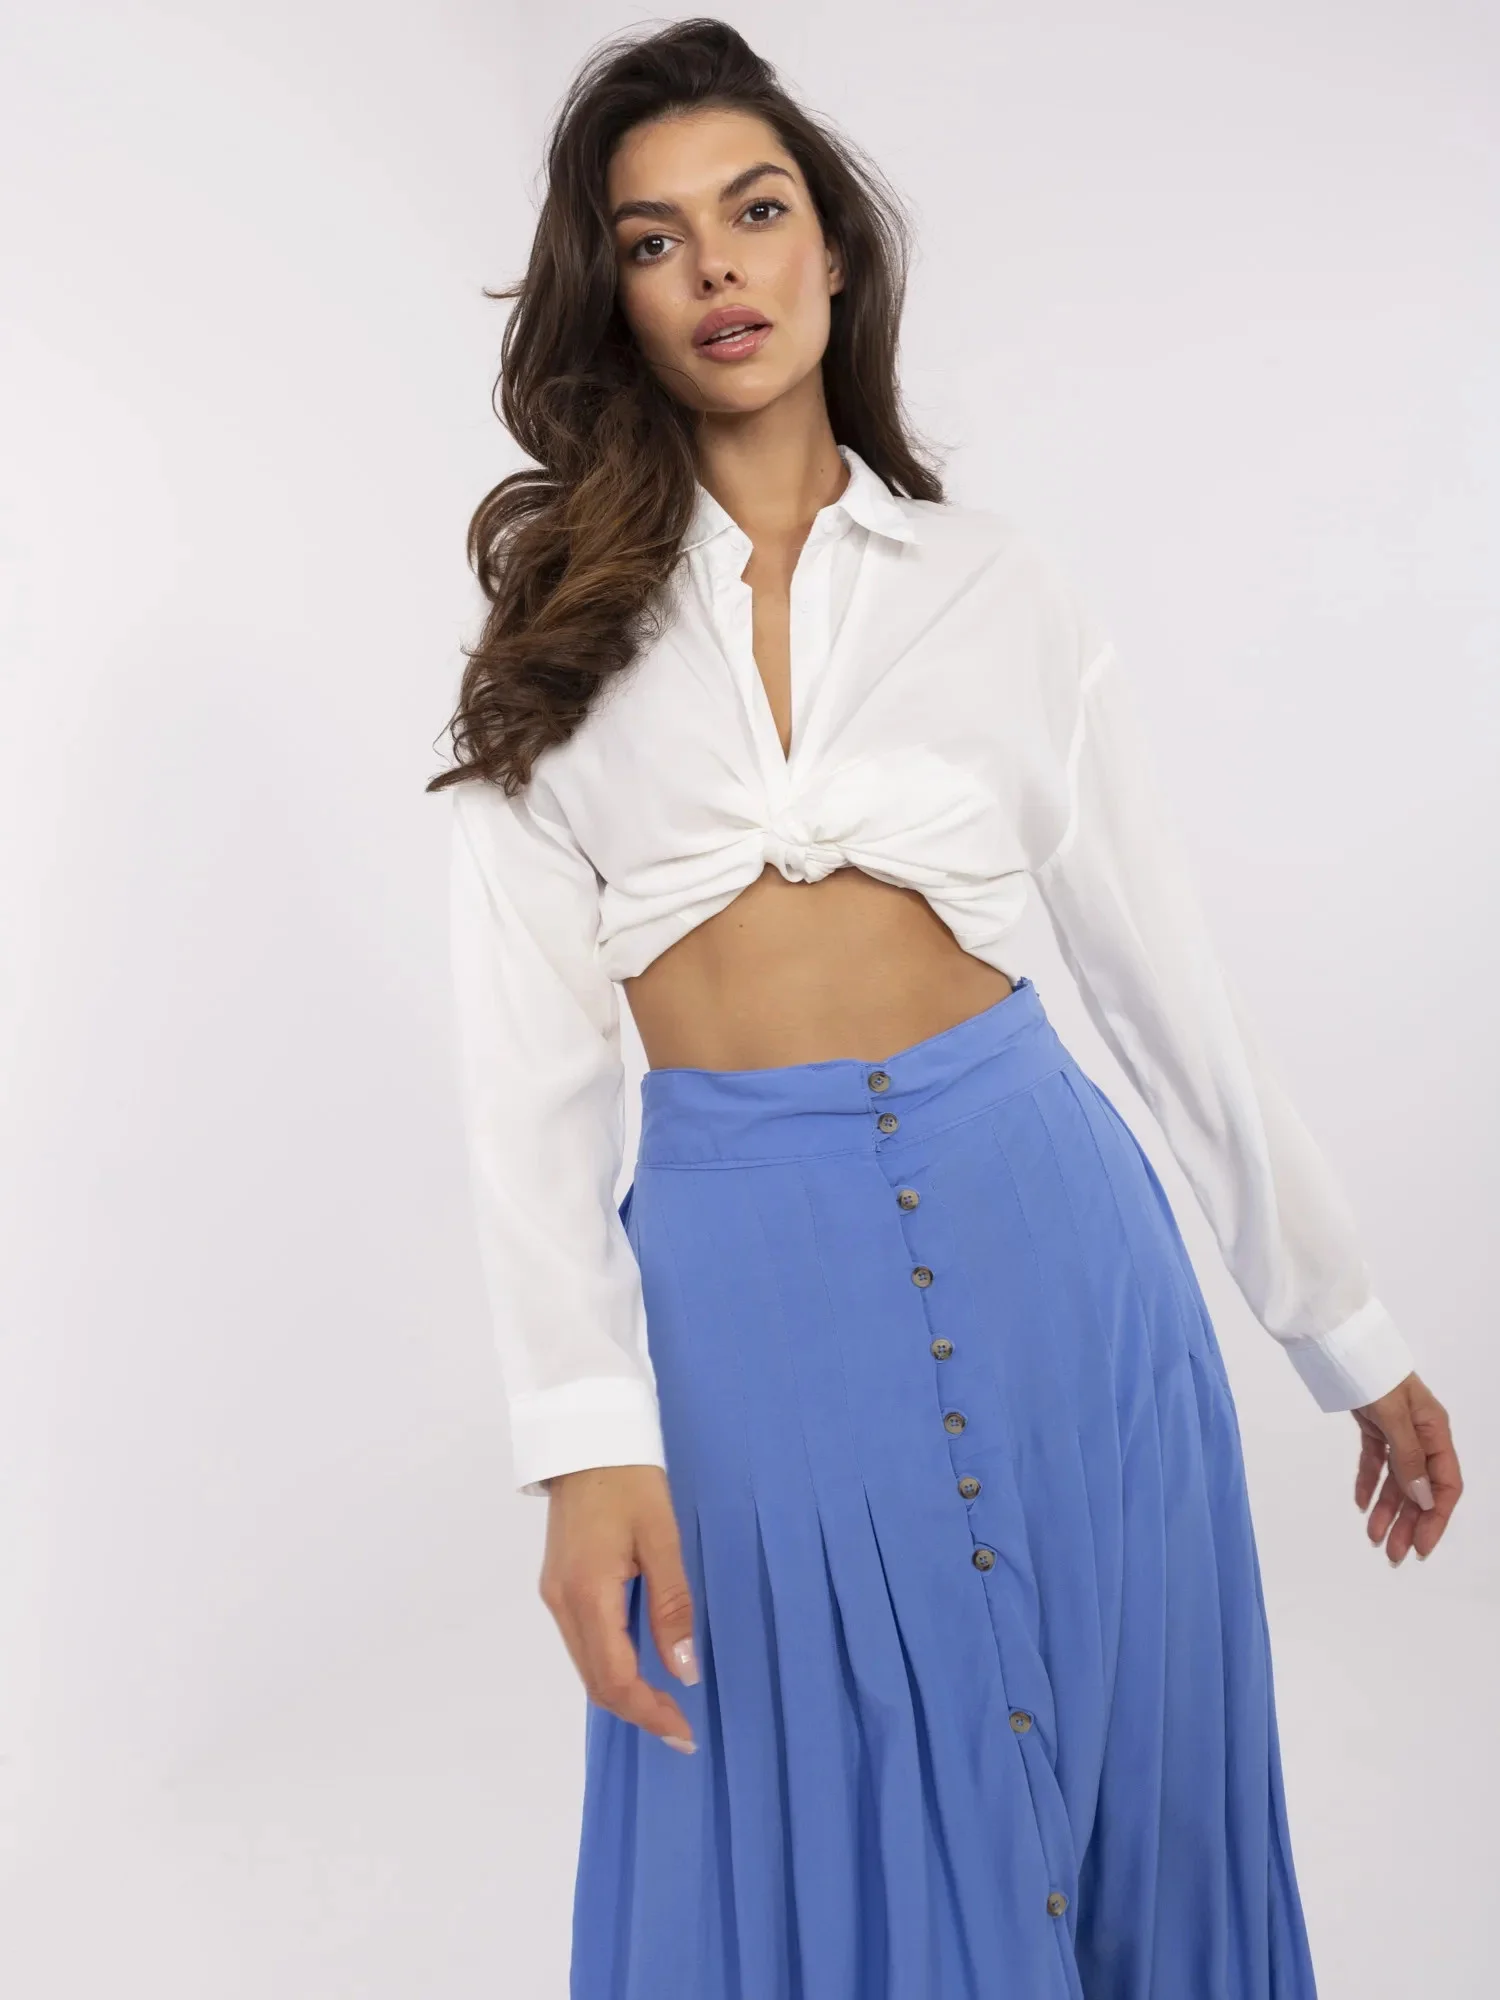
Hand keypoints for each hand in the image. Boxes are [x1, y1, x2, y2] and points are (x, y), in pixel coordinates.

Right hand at [538, 1463, 700, 1751]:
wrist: (586, 1438)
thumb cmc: (630, 1481)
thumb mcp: (662, 1538)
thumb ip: (672, 1606)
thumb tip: (683, 1671)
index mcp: (587, 1594)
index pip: (614, 1678)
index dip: (649, 1712)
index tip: (683, 1732)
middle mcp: (562, 1603)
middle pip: (595, 1681)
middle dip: (637, 1711)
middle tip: (681, 1728)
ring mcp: (555, 1595)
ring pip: (586, 1665)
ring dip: (624, 1691)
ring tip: (666, 1703)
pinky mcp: (558, 1585)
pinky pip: (583, 1642)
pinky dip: (611, 1664)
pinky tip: (640, 1664)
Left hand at [1350, 1371, 1461, 1564]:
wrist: (1341, 1343)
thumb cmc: (1373, 1374)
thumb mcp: (1393, 1416)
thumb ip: (1408, 1458)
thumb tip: (1424, 1499)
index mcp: (1435, 1431)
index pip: (1445, 1484)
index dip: (1436, 1517)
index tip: (1422, 1546)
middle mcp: (1420, 1434)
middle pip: (1420, 1487)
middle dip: (1409, 1522)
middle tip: (1393, 1555)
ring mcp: (1397, 1430)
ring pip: (1397, 1479)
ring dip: (1388, 1509)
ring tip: (1374, 1538)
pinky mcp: (1374, 1425)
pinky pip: (1376, 1461)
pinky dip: (1369, 1482)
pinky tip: (1361, 1504)